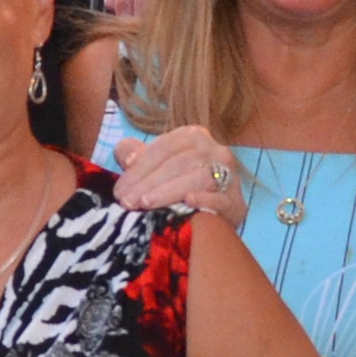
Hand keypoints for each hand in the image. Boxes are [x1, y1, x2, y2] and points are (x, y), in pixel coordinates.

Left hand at [110, 123, 241, 223]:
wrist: (210, 219)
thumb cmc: (175, 187)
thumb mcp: (154, 167)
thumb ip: (135, 156)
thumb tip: (127, 157)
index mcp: (193, 137)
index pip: (163, 148)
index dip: (139, 169)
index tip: (119, 191)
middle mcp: (215, 150)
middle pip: (178, 163)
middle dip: (149, 183)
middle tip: (127, 202)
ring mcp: (229, 175)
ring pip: (199, 178)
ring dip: (169, 191)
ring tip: (146, 204)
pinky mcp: (236, 201)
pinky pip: (222, 198)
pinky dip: (205, 199)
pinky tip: (188, 203)